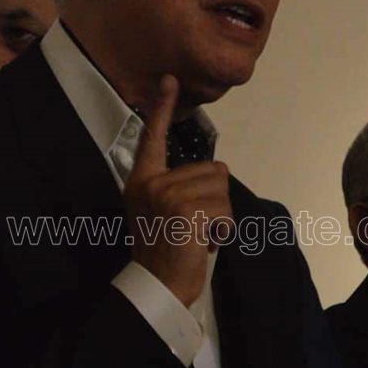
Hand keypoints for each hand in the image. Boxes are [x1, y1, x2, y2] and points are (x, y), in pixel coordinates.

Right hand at [124, 75, 231, 307]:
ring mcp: (166, 195)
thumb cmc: (167, 253)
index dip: (162, 108)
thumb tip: (216, 172)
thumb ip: (180, 188)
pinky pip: (225, 209)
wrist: (156, 287)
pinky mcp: (184, 210)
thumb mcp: (165, 213)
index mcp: (142, 181)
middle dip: (215, 202)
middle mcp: (151, 183)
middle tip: (193, 229)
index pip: (153, 138)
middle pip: (212, 170)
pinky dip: (224, 230)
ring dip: (221, 217)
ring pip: (222, 189)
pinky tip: (203, 244)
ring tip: (198, 237)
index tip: (169, 79)